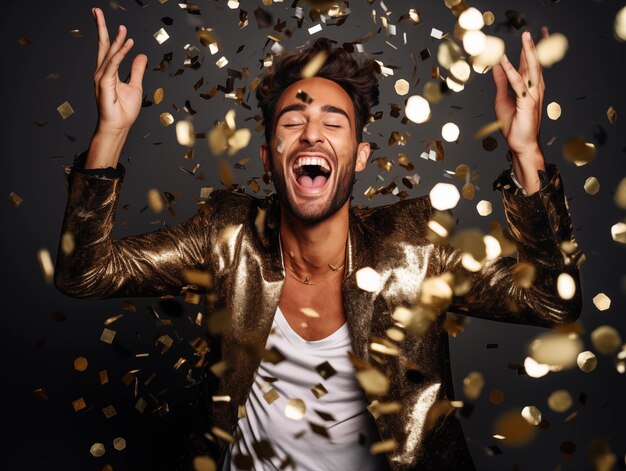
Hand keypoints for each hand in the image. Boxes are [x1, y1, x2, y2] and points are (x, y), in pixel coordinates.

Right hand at [92, 7, 146, 135]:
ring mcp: (101, 77)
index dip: (106, 33)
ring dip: (116, 40)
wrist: (119, 126)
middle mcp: (102, 72)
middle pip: (101, 45)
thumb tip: (141, 55)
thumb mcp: (136, 86)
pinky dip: (121, 53)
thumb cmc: (125, 110)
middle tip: (96, 10)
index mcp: (108, 72)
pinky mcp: (104, 83)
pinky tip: (128, 44)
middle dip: (100, 27)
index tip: (107, 19)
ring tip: (123, 28)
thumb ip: (137, 70)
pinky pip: (114, 64)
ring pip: (109, 54)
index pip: (106, 48)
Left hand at [492, 28, 548, 158]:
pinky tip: (504, 62)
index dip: (529, 51)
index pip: (530, 65)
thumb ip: (501, 82)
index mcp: (530, 88)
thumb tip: (496, 67)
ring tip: (526, 38)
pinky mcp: (527, 102)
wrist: (520, 144)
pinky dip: (511, 71)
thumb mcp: (502, 99)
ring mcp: (533, 95)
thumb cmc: (514, 124)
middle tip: (532, 31)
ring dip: (528, 53)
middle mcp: (534, 89)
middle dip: (534, 47)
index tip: (530, 36)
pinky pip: (518, 84)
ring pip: (531, 70)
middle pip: (535, 64)